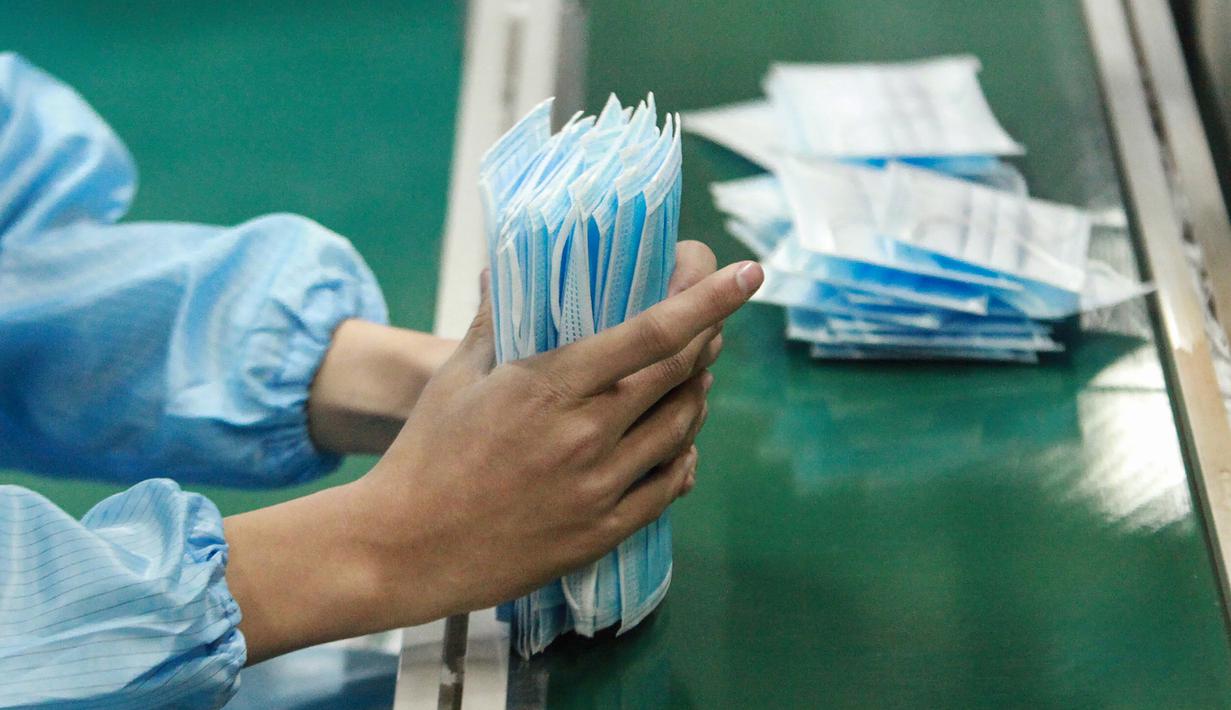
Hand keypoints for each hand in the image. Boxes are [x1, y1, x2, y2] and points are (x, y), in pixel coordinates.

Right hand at [224, 245, 761, 662]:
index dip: (707, 299)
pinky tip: (681, 441)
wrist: (403, 549)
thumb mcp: (456, 378)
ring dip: (698, 392)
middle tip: (713, 321)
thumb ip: (495, 321)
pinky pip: (667, 486)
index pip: (652, 333)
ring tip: (696, 373)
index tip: (748, 272)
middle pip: (679, 374)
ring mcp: (599, 487)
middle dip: (708, 337)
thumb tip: (507, 269)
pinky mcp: (601, 531)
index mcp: (550, 386)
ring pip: (681, 427)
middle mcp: (586, 434)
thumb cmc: (425, 455)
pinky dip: (683, 455)